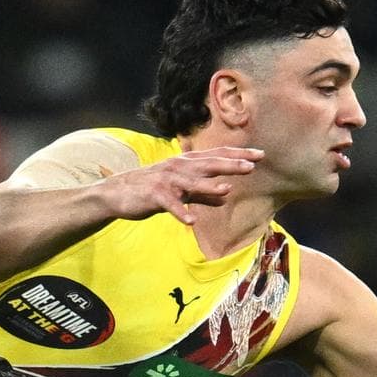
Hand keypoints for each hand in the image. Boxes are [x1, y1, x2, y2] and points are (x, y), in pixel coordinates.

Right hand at [96, 147, 262, 223]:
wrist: (117, 193)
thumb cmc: (151, 190)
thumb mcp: (181, 190)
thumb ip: (202, 193)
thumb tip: (224, 197)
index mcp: (187, 163)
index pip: (217, 155)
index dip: (238, 155)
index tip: (260, 155)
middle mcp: (179, 167)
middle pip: (208, 164)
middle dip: (230, 164)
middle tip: (252, 165)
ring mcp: (166, 180)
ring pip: (191, 182)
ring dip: (208, 186)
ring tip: (227, 189)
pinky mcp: (154, 195)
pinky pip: (170, 205)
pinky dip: (180, 212)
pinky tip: (191, 221)